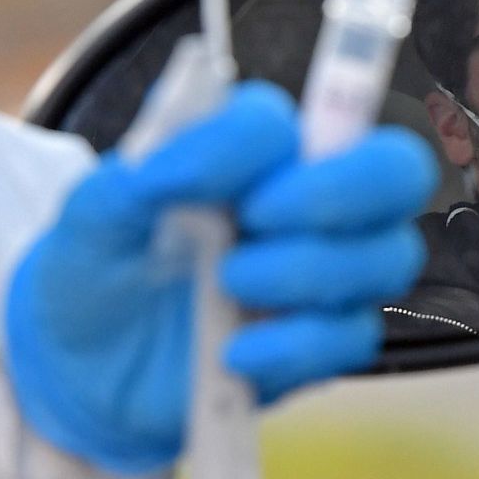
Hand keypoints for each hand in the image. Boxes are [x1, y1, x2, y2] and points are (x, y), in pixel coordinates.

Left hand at [5, 83, 435, 474]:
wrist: (83, 367)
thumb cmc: (98, 267)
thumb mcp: (91, 213)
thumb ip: (139, 170)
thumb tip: (179, 163)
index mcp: (256, 147)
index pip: (296, 111)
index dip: (247, 141)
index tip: (173, 180)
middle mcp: (308, 197)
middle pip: (395, 168)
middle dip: (335, 190)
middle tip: (258, 216)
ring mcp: (327, 271)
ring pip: (387, 255)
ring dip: (308, 269)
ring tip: (229, 284)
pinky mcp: (323, 342)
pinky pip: (353, 336)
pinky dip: (295, 345)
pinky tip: (234, 352)